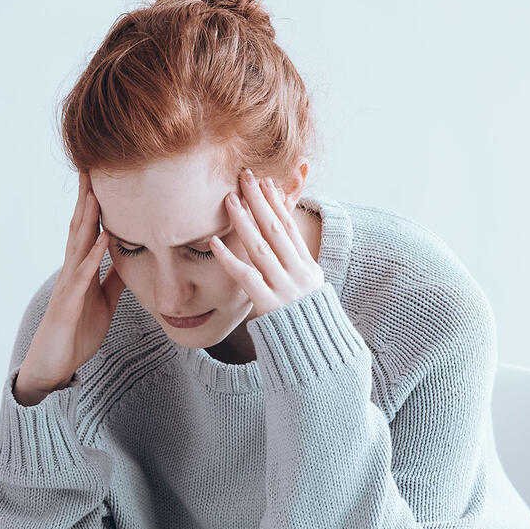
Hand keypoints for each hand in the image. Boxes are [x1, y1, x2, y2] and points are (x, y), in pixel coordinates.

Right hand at [16, 170, 125, 404]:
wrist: (56, 363)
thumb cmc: (78, 331)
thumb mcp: (105, 301)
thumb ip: (115, 279)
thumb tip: (131, 259)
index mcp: (83, 269)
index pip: (91, 230)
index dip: (99, 205)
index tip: (108, 178)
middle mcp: (73, 271)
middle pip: (81, 229)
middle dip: (88, 200)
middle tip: (94, 167)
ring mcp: (68, 285)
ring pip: (78, 246)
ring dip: (87, 220)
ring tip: (97, 193)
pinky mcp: (67, 303)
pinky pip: (82, 277)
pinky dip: (92, 257)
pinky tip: (102, 240)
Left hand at [209, 168, 324, 317]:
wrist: (316, 350)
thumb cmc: (306, 319)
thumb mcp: (310, 289)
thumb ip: (296, 266)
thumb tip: (283, 242)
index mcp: (309, 267)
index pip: (290, 228)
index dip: (276, 204)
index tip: (264, 182)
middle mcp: (299, 274)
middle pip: (276, 230)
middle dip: (259, 201)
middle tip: (244, 178)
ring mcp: (285, 288)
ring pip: (261, 248)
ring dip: (243, 222)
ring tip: (228, 200)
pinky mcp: (270, 305)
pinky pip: (246, 277)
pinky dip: (229, 258)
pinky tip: (213, 243)